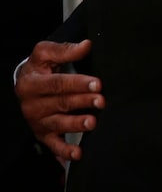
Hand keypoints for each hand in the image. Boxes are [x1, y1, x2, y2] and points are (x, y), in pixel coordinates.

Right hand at [15, 40, 103, 163]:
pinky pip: (54, 144)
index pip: (58, 83)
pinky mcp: (43, 134)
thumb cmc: (40, 67)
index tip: (97, 83)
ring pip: (59, 124)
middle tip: (101, 101)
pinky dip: (65, 151)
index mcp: (32, 83)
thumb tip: (87, 45)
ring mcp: (37, 121)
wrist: (24, 84)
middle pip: (61, 103)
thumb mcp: (45, 52)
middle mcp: (32, 105)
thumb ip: (65, 49)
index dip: (79, 83)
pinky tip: (78, 153)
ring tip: (92, 122)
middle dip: (83, 102)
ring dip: (76, 124)